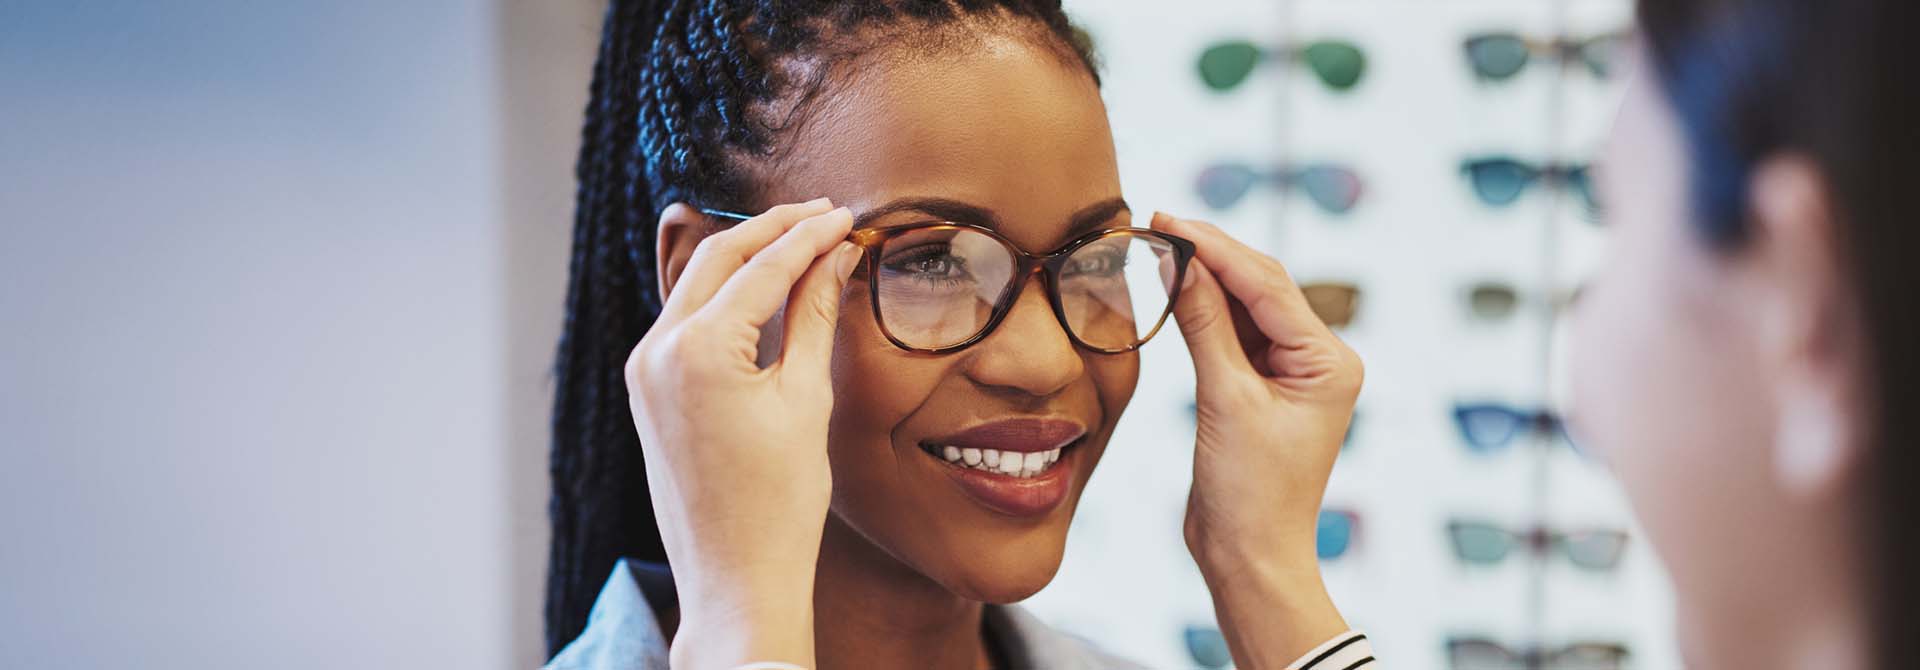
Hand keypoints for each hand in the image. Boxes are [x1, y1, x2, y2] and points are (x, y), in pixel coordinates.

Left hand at [622, 197, 859, 668]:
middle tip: (825, 215)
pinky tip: (763, 289)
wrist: (736, 578)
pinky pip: (685, 321)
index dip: (810, 237)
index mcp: (696, 350)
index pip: (761, 267)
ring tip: (800, 242)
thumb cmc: (779, 501)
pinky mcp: (647, 390)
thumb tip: (836, 258)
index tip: (847, 217)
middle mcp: (656, 351)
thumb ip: (815, 316)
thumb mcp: (806, 398)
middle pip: (717, 259)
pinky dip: (724, 296)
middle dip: (772, 231)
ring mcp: (644, 371)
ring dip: (745, 259)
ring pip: (695, 285)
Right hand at [1151, 212, 1360, 667]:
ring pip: (1245, 307)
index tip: (1168, 220)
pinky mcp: (1262, 389)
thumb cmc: (1250, 493)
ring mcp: (1292, 374)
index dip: (1215, 249)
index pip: (1266, 286)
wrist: (1249, 557)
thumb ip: (1204, 325)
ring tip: (1158, 244)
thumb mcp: (1225, 399)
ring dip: (1203, 279)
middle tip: (1158, 222)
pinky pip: (1232, 335)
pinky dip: (1202, 312)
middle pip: (1261, 287)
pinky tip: (1173, 286)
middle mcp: (1320, 360)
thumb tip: (1180, 260)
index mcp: (1330, 361)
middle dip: (1210, 254)